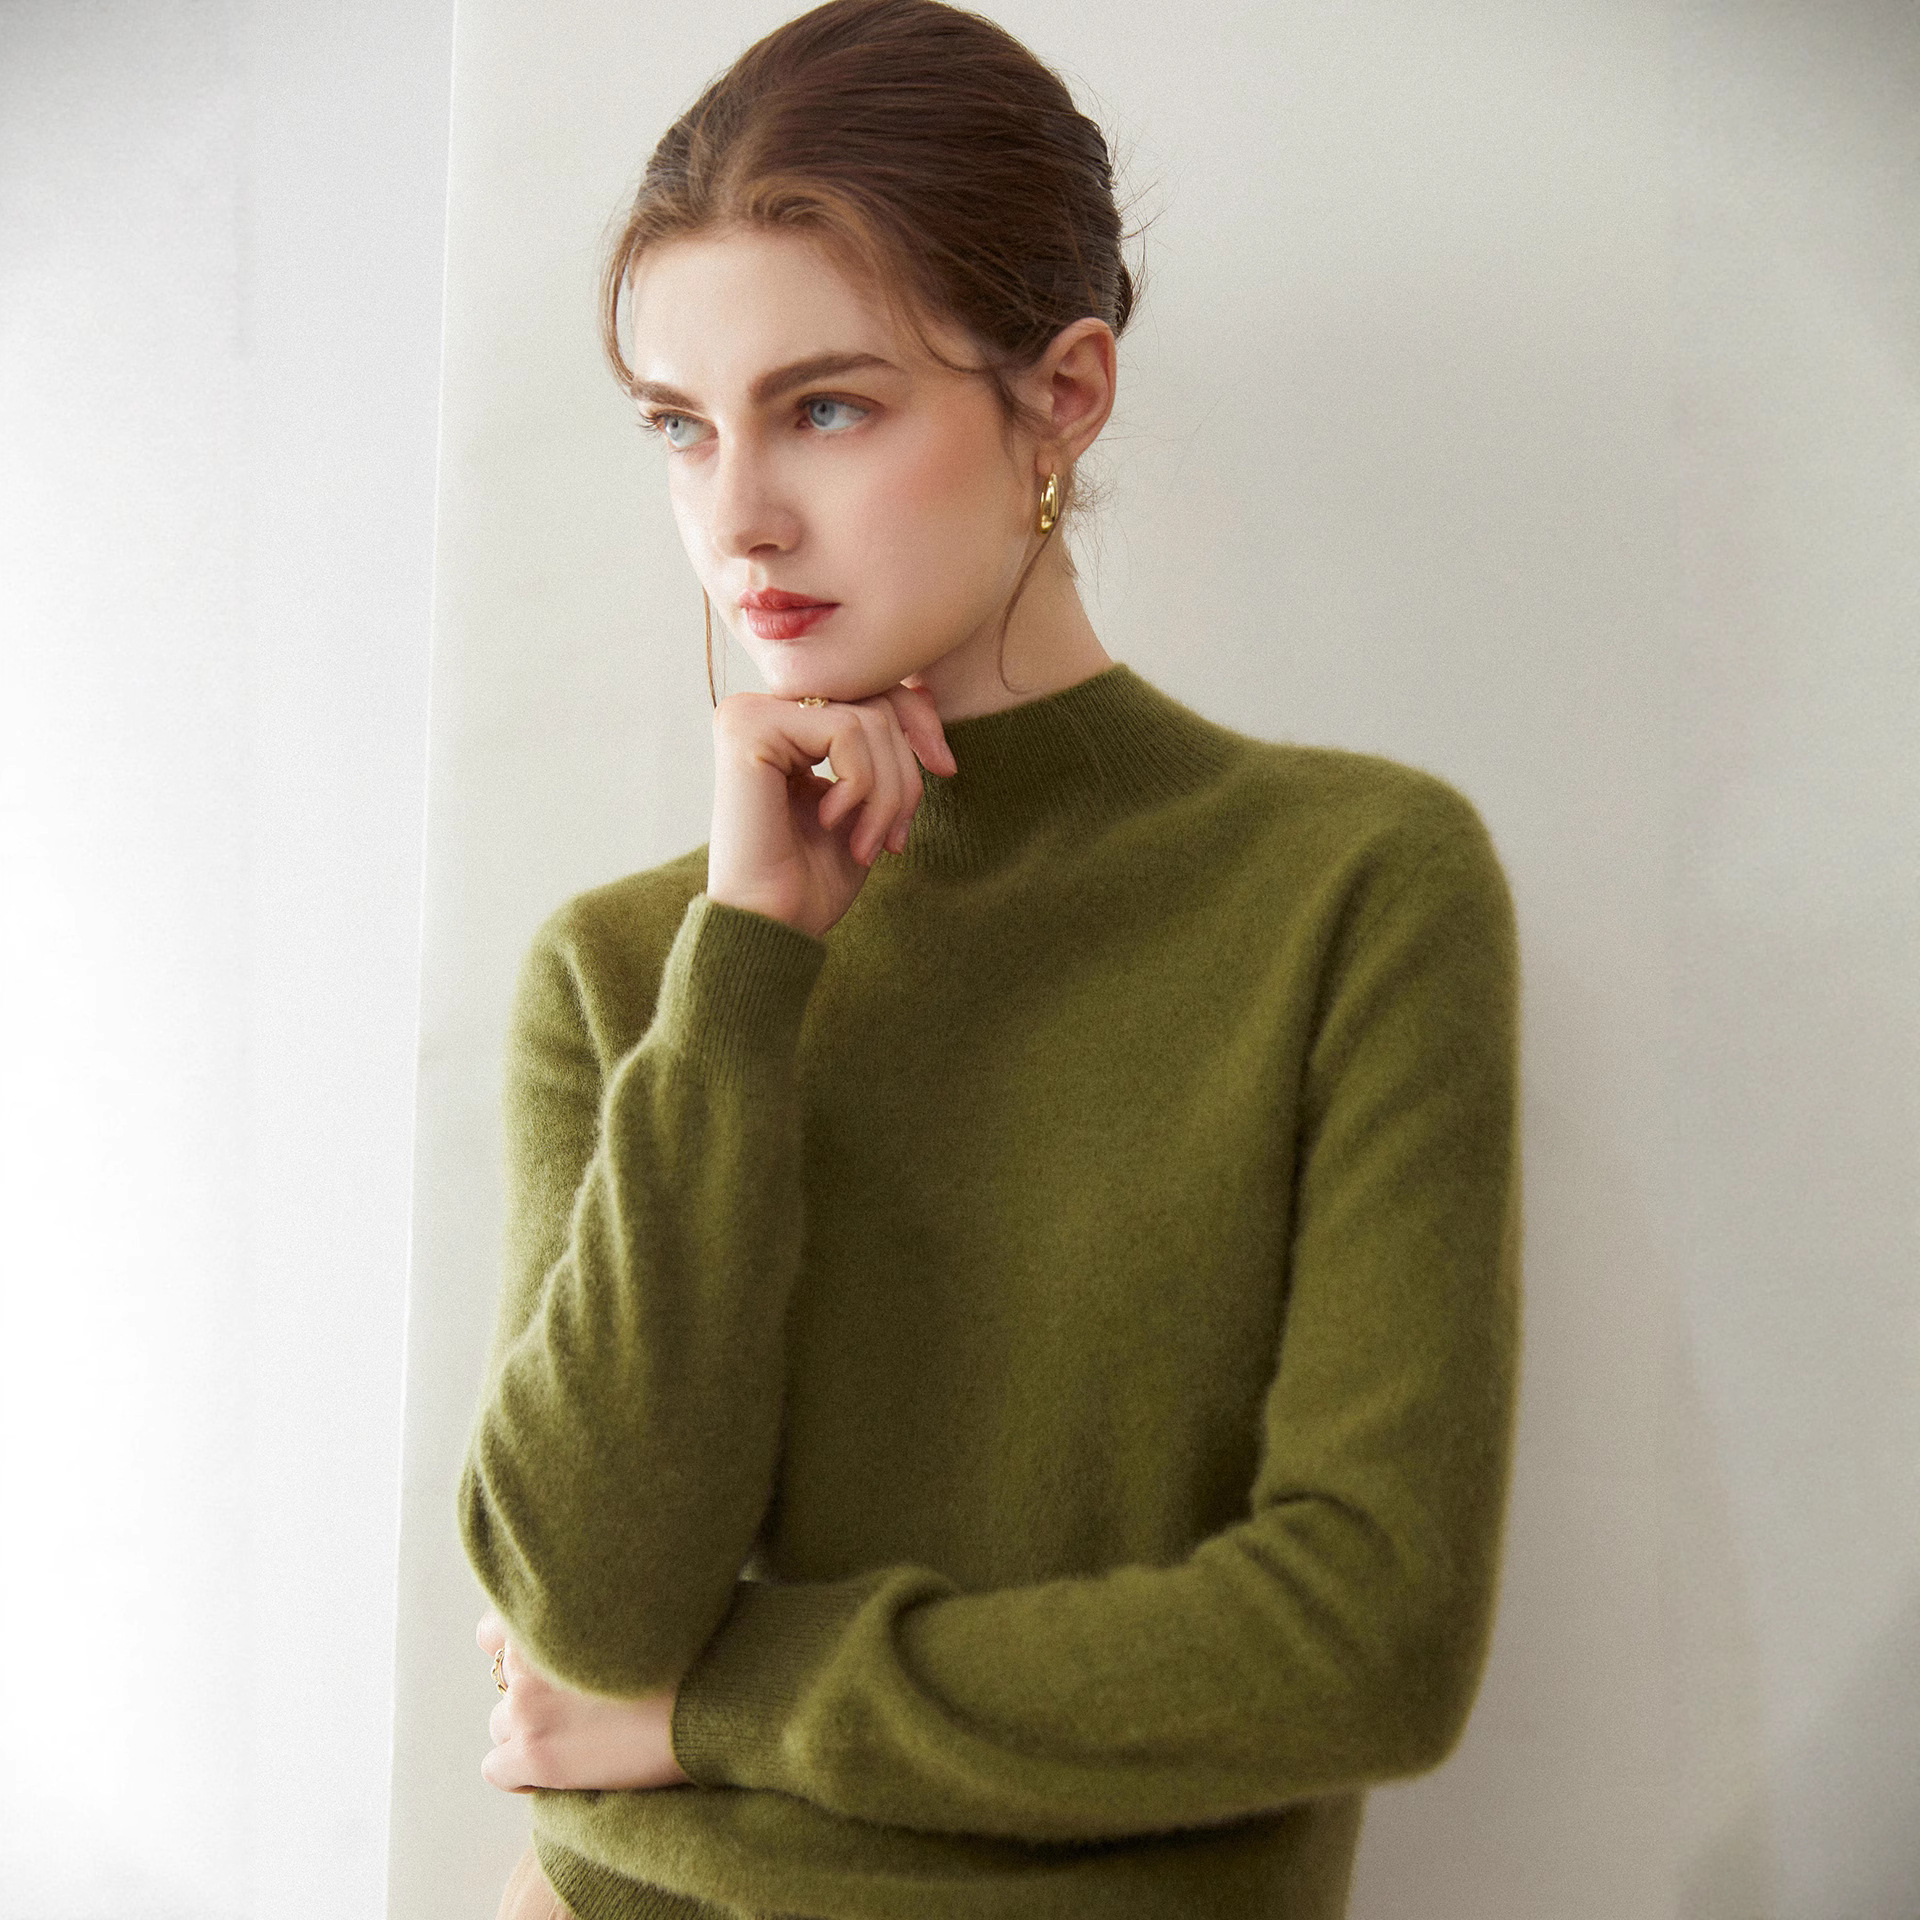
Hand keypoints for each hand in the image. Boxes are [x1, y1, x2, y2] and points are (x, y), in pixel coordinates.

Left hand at [476, 1609, 692, 1793]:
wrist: (712, 1703)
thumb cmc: (693, 1649)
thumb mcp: (643, 1602)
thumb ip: (597, 1606)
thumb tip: (588, 1620)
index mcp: (548, 1614)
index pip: (494, 1631)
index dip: (524, 1650)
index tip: (551, 1664)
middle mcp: (527, 1657)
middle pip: (504, 1679)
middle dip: (535, 1691)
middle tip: (579, 1704)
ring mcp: (526, 1708)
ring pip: (502, 1724)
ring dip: (531, 1730)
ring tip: (579, 1738)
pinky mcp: (535, 1756)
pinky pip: (498, 1769)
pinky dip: (522, 1774)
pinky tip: (563, 1769)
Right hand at [706, 680, 955, 938]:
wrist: (769, 927)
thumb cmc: (811, 881)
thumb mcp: (865, 804)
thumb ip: (881, 750)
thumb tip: (924, 689)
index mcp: (784, 725)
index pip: (870, 692)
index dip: (920, 724)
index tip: (947, 770)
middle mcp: (759, 710)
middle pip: (876, 702)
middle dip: (905, 774)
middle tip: (893, 839)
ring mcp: (748, 714)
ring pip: (868, 718)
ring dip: (886, 792)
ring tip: (866, 845)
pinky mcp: (748, 728)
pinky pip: (845, 730)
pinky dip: (860, 785)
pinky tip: (831, 822)